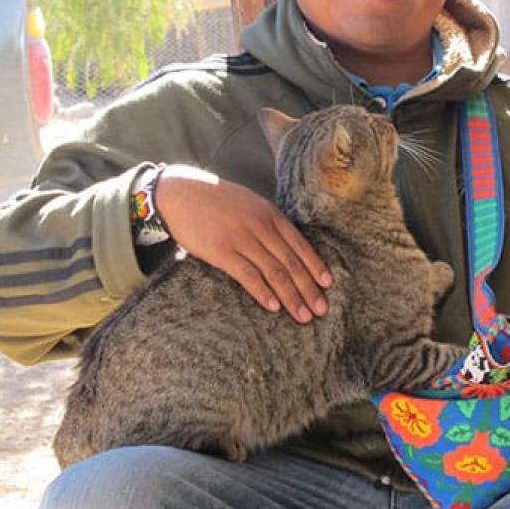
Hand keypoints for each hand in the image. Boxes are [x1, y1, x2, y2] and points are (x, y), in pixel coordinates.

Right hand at [154, 164, 331, 323]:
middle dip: (309, 288)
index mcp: (270, 214)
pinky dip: (263, 292)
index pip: (300, 244)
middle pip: (291, 262)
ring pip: (274, 272)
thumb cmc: (216, 201)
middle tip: (321, 310)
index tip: (328, 285)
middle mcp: (260, 226)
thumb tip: (286, 245)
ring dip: (291, 296)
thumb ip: (268, 222)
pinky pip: (248, 275)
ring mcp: (241, 239)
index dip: (315, 266)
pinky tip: (274, 307)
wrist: (181, 192)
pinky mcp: (221, 251)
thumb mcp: (250, 203)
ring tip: (303, 315)